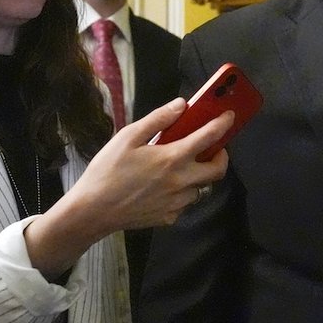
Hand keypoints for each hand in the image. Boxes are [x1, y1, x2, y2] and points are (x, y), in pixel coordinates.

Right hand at [23, 97, 232, 278]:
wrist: (92, 211)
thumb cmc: (107, 171)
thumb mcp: (128, 137)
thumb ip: (158, 120)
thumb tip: (181, 105)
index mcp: (172, 158)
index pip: (209, 138)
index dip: (223, 124)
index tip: (230, 116)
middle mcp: (182, 182)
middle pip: (218, 170)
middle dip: (221, 155)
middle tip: (211, 147)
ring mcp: (178, 203)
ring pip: (201, 187)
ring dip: (199, 175)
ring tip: (182, 166)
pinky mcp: (170, 217)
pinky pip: (185, 203)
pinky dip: (182, 192)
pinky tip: (164, 186)